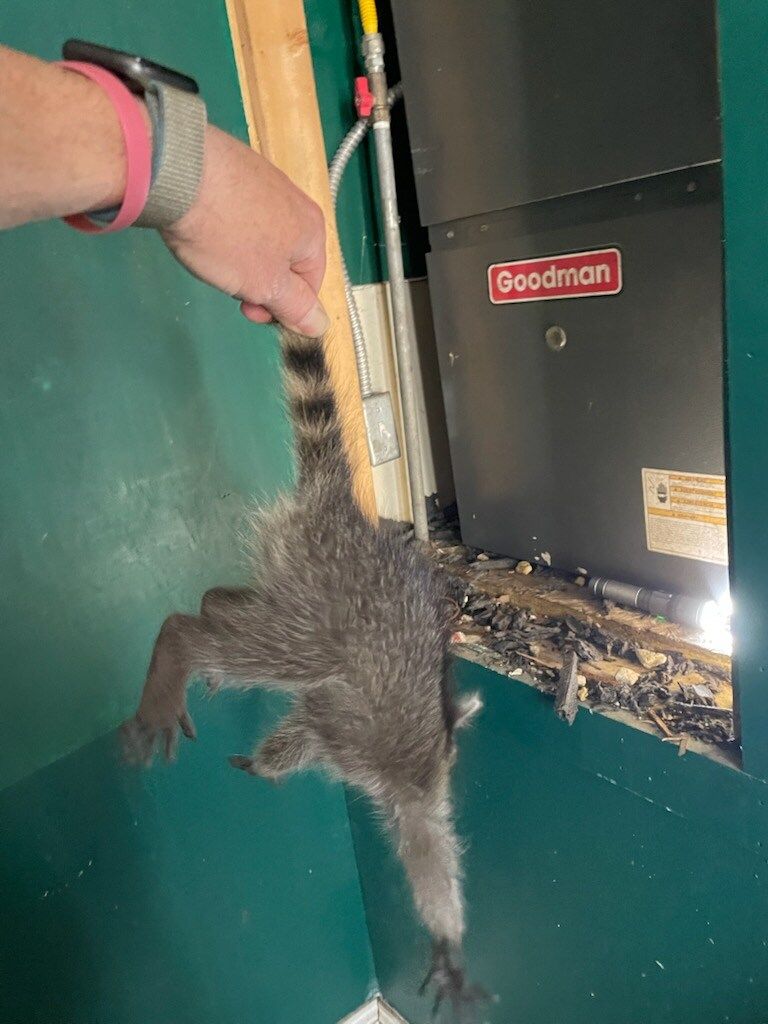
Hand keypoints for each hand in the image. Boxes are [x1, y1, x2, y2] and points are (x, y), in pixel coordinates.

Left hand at [162, 125, 328, 335]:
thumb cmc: (228, 235)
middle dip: (258, 282)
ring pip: (261, 238)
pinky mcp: (236, 168)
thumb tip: (320, 325)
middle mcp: (297, 203)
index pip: (310, 286)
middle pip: (285, 261)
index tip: (250, 312)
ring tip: (213, 255)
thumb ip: (296, 306)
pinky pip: (240, 212)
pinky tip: (205, 228)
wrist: (180, 172)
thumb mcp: (265, 284)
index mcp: (312, 233)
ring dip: (241, 258)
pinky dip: (226, 227)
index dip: (282, 308)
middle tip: (229, 286)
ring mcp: (266, 181)